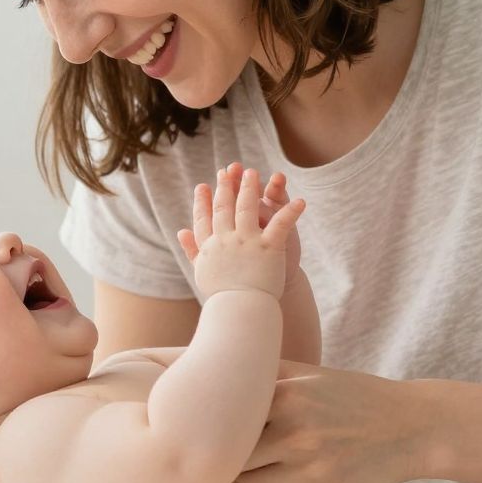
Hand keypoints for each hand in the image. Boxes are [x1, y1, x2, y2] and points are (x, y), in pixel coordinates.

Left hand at [142, 364, 431, 482]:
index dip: (176, 425)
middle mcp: (291, 426)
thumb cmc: (350, 396)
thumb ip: (260, 372)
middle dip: (172, 474)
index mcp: (281, 392)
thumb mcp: (307, 374)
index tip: (136, 437)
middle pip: (219, 454)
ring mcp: (306, 463)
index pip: (217, 410)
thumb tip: (204, 361)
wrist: (411, 424)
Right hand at [177, 163, 303, 299]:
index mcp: (210, 247)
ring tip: (253, 172)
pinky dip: (291, 211)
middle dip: (226, 186)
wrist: (240, 313)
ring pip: (248, 207)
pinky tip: (300, 201)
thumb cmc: (222, 297)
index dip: (203, 201)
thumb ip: (192, 249)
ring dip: (250, 187)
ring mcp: (247, 242)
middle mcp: (226, 240)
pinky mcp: (269, 248)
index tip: (203, 186)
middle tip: (228, 170)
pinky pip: (281, 223)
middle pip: (224, 207)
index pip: (204, 219)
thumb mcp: (202, 272)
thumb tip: (181, 230)